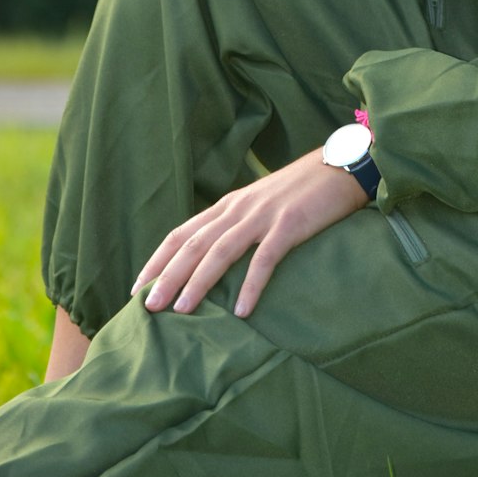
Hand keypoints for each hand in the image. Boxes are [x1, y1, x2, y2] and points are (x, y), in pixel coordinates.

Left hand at [131, 148, 367, 318]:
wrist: (341, 165)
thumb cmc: (302, 190)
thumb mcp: (261, 202)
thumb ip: (237, 223)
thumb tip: (213, 258)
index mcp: (230, 204)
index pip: (182, 232)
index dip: (158, 259)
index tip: (136, 287)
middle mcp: (239, 208)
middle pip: (194, 244)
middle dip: (167, 276)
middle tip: (147, 308)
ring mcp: (264, 216)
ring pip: (221, 251)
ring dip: (198, 282)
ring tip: (181, 311)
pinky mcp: (290, 225)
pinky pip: (265, 259)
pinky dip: (251, 285)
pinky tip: (241, 311)